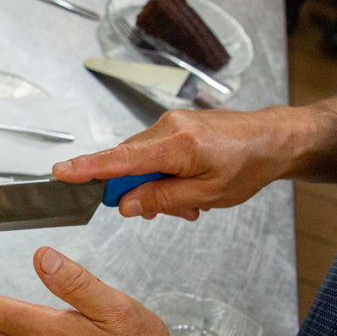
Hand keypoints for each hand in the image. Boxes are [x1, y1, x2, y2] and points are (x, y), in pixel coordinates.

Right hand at [53, 107, 296, 219]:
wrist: (274, 139)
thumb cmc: (249, 165)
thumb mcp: (207, 195)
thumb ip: (162, 199)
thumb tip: (127, 204)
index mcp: (177, 145)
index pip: (120, 159)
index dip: (88, 167)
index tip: (61, 171)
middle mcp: (168, 128)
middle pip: (127, 164)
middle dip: (138, 192)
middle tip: (169, 211)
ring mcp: (170, 124)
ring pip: (140, 162)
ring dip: (154, 185)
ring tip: (187, 202)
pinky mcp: (174, 126)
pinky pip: (153, 153)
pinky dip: (162, 174)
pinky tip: (185, 186)